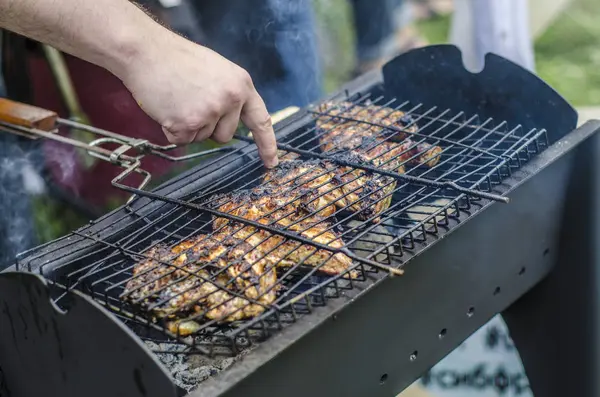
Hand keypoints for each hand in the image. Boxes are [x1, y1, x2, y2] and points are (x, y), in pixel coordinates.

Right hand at [118, 33, 278, 167]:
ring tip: (177, 98)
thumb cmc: (177, 59)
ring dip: (188, 125)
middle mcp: (230, 99)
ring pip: (202, 138)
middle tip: (190, 100)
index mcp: (241, 85)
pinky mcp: (188, 123)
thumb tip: (231, 119)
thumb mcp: (217, 71)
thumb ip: (230, 94)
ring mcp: (210, 111)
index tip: (271, 162)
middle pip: (225, 135)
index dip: (267, 144)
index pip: (260, 120)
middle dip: (208, 126)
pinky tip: (166, 107)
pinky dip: (171, 129)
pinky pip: (181, 140)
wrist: (146, 50)